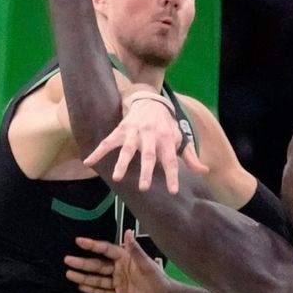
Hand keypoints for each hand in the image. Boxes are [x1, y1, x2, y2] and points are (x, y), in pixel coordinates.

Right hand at [64, 230, 171, 292]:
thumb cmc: (157, 279)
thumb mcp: (146, 263)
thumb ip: (135, 249)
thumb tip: (127, 230)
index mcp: (125, 259)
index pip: (106, 250)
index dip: (92, 245)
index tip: (78, 241)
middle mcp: (119, 270)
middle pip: (98, 265)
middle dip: (83, 262)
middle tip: (67, 259)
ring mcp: (118, 284)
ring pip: (97, 279)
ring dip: (83, 277)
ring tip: (68, 273)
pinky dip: (91, 291)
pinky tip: (80, 287)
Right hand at [83, 98, 208, 192]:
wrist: (150, 101)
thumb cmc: (166, 125)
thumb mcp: (179, 138)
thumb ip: (189, 156)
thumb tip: (203, 171)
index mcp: (166, 139)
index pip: (171, 160)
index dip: (172, 175)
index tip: (173, 190)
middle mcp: (150, 135)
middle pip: (148, 155)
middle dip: (145, 171)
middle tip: (143, 187)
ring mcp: (134, 132)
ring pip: (127, 149)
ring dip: (121, 163)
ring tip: (116, 178)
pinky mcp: (120, 130)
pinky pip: (107, 141)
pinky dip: (98, 151)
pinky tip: (88, 162)